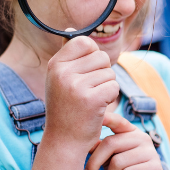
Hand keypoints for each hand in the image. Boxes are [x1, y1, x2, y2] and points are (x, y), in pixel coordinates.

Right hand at [44, 37, 118, 151]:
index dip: (93, 56)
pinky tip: (97, 108)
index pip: (84, 42)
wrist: (64, 141)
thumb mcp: (60, 79)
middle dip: (102, 74)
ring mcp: (76, 86)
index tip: (87, 73)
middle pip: (101, 57)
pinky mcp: (91, 99)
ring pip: (109, 73)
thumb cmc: (66, 108)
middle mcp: (62, 72)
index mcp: (55, 64)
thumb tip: (72, 29)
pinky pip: (113, 87)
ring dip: (107, 87)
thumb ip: (68, 55)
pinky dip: (110, 98)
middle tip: (89, 91)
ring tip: (92, 101)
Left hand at [84, 113, 167, 169]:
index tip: (90, 116)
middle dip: (94, 162)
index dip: (105, 117)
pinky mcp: (154, 169)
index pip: (116, 121)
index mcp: (131, 133)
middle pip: (110, 143)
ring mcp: (151, 152)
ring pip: (117, 162)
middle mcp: (143, 138)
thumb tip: (83, 141)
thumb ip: (101, 149)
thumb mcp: (111, 161)